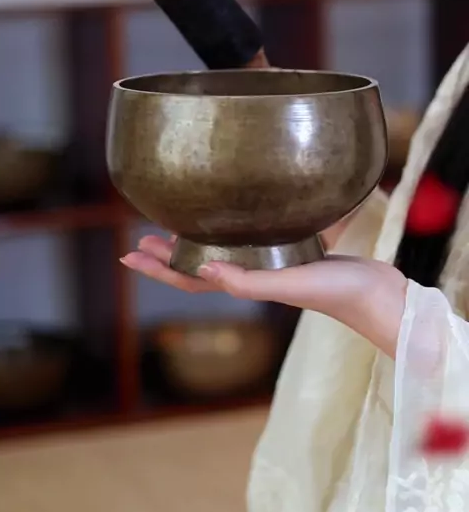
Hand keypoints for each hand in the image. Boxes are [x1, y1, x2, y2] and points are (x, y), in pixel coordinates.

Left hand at [120, 234, 407, 358]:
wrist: (382, 296)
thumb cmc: (339, 293)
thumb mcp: (290, 283)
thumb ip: (249, 281)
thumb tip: (203, 270)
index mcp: (247, 285)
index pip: (191, 279)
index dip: (158, 268)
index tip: (129, 255)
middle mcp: (254, 275)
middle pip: (200, 265)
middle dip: (170, 254)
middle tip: (142, 237)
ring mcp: (273, 264)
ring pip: (225, 252)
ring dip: (198, 241)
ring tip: (179, 224)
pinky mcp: (295, 251)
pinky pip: (255, 240)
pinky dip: (237, 230)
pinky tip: (240, 215)